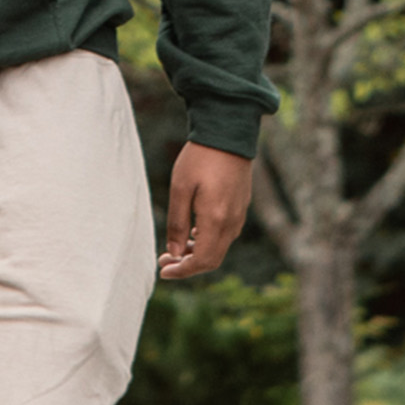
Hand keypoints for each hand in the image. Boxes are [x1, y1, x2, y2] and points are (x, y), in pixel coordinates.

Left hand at [158, 142, 253, 279]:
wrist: (228, 133)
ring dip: (198, 254)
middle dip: (188, 265)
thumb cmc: (200, 158)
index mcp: (216, 220)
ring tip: (175, 248)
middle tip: (165, 261)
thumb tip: (175, 253)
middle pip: (212, 260)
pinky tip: (193, 233)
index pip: (202, 261)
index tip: (163, 271)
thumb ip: (178, 224)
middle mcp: (231, 222)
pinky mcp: (241, 206)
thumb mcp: (180, 188)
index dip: (182, 271)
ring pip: (219, 248)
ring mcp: (239, 214)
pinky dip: (208, 242)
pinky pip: (226, 235)